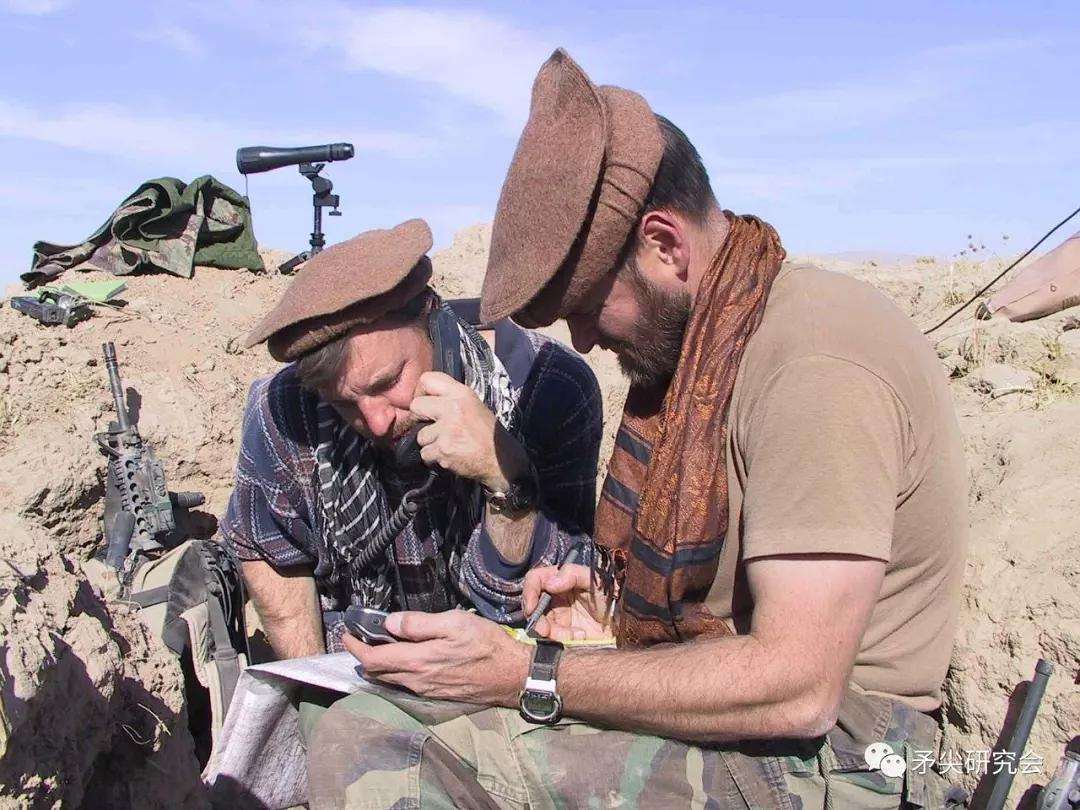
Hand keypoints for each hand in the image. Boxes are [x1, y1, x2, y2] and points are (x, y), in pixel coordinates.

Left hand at [343, 609, 531, 705]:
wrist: (511, 675)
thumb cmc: (485, 645)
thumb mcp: (453, 623)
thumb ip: (419, 624)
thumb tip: (390, 623)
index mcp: (418, 661)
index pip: (374, 659)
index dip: (355, 647)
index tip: (346, 634)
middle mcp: (417, 681)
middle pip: (378, 673)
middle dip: (362, 656)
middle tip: (357, 638)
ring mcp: (426, 690)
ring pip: (390, 680)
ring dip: (377, 665)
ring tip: (375, 647)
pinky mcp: (436, 693)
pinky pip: (405, 684)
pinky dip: (393, 671)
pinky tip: (400, 660)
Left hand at [410, 372, 529, 490]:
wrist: (501, 461)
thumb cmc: (488, 435)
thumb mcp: (474, 405)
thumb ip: (451, 399)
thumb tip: (426, 399)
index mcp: (462, 394)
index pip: (427, 379)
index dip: (421, 392)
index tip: (425, 402)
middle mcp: (453, 408)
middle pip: (416, 406)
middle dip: (419, 418)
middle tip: (430, 426)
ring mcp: (448, 429)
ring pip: (420, 435)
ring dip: (430, 443)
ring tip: (447, 444)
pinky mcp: (444, 449)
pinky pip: (425, 453)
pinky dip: (434, 458)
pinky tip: (448, 455)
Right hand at [523, 563, 615, 642]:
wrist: (624, 625)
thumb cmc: (612, 598)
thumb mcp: (596, 581)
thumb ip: (573, 574)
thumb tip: (549, 583)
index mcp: (560, 580)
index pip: (535, 580)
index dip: (529, 592)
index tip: (531, 607)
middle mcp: (554, 597)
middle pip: (531, 605)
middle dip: (537, 619)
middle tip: (545, 630)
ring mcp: (557, 617)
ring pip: (539, 625)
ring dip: (553, 632)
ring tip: (572, 636)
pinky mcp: (561, 634)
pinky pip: (551, 638)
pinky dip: (563, 640)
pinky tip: (579, 637)